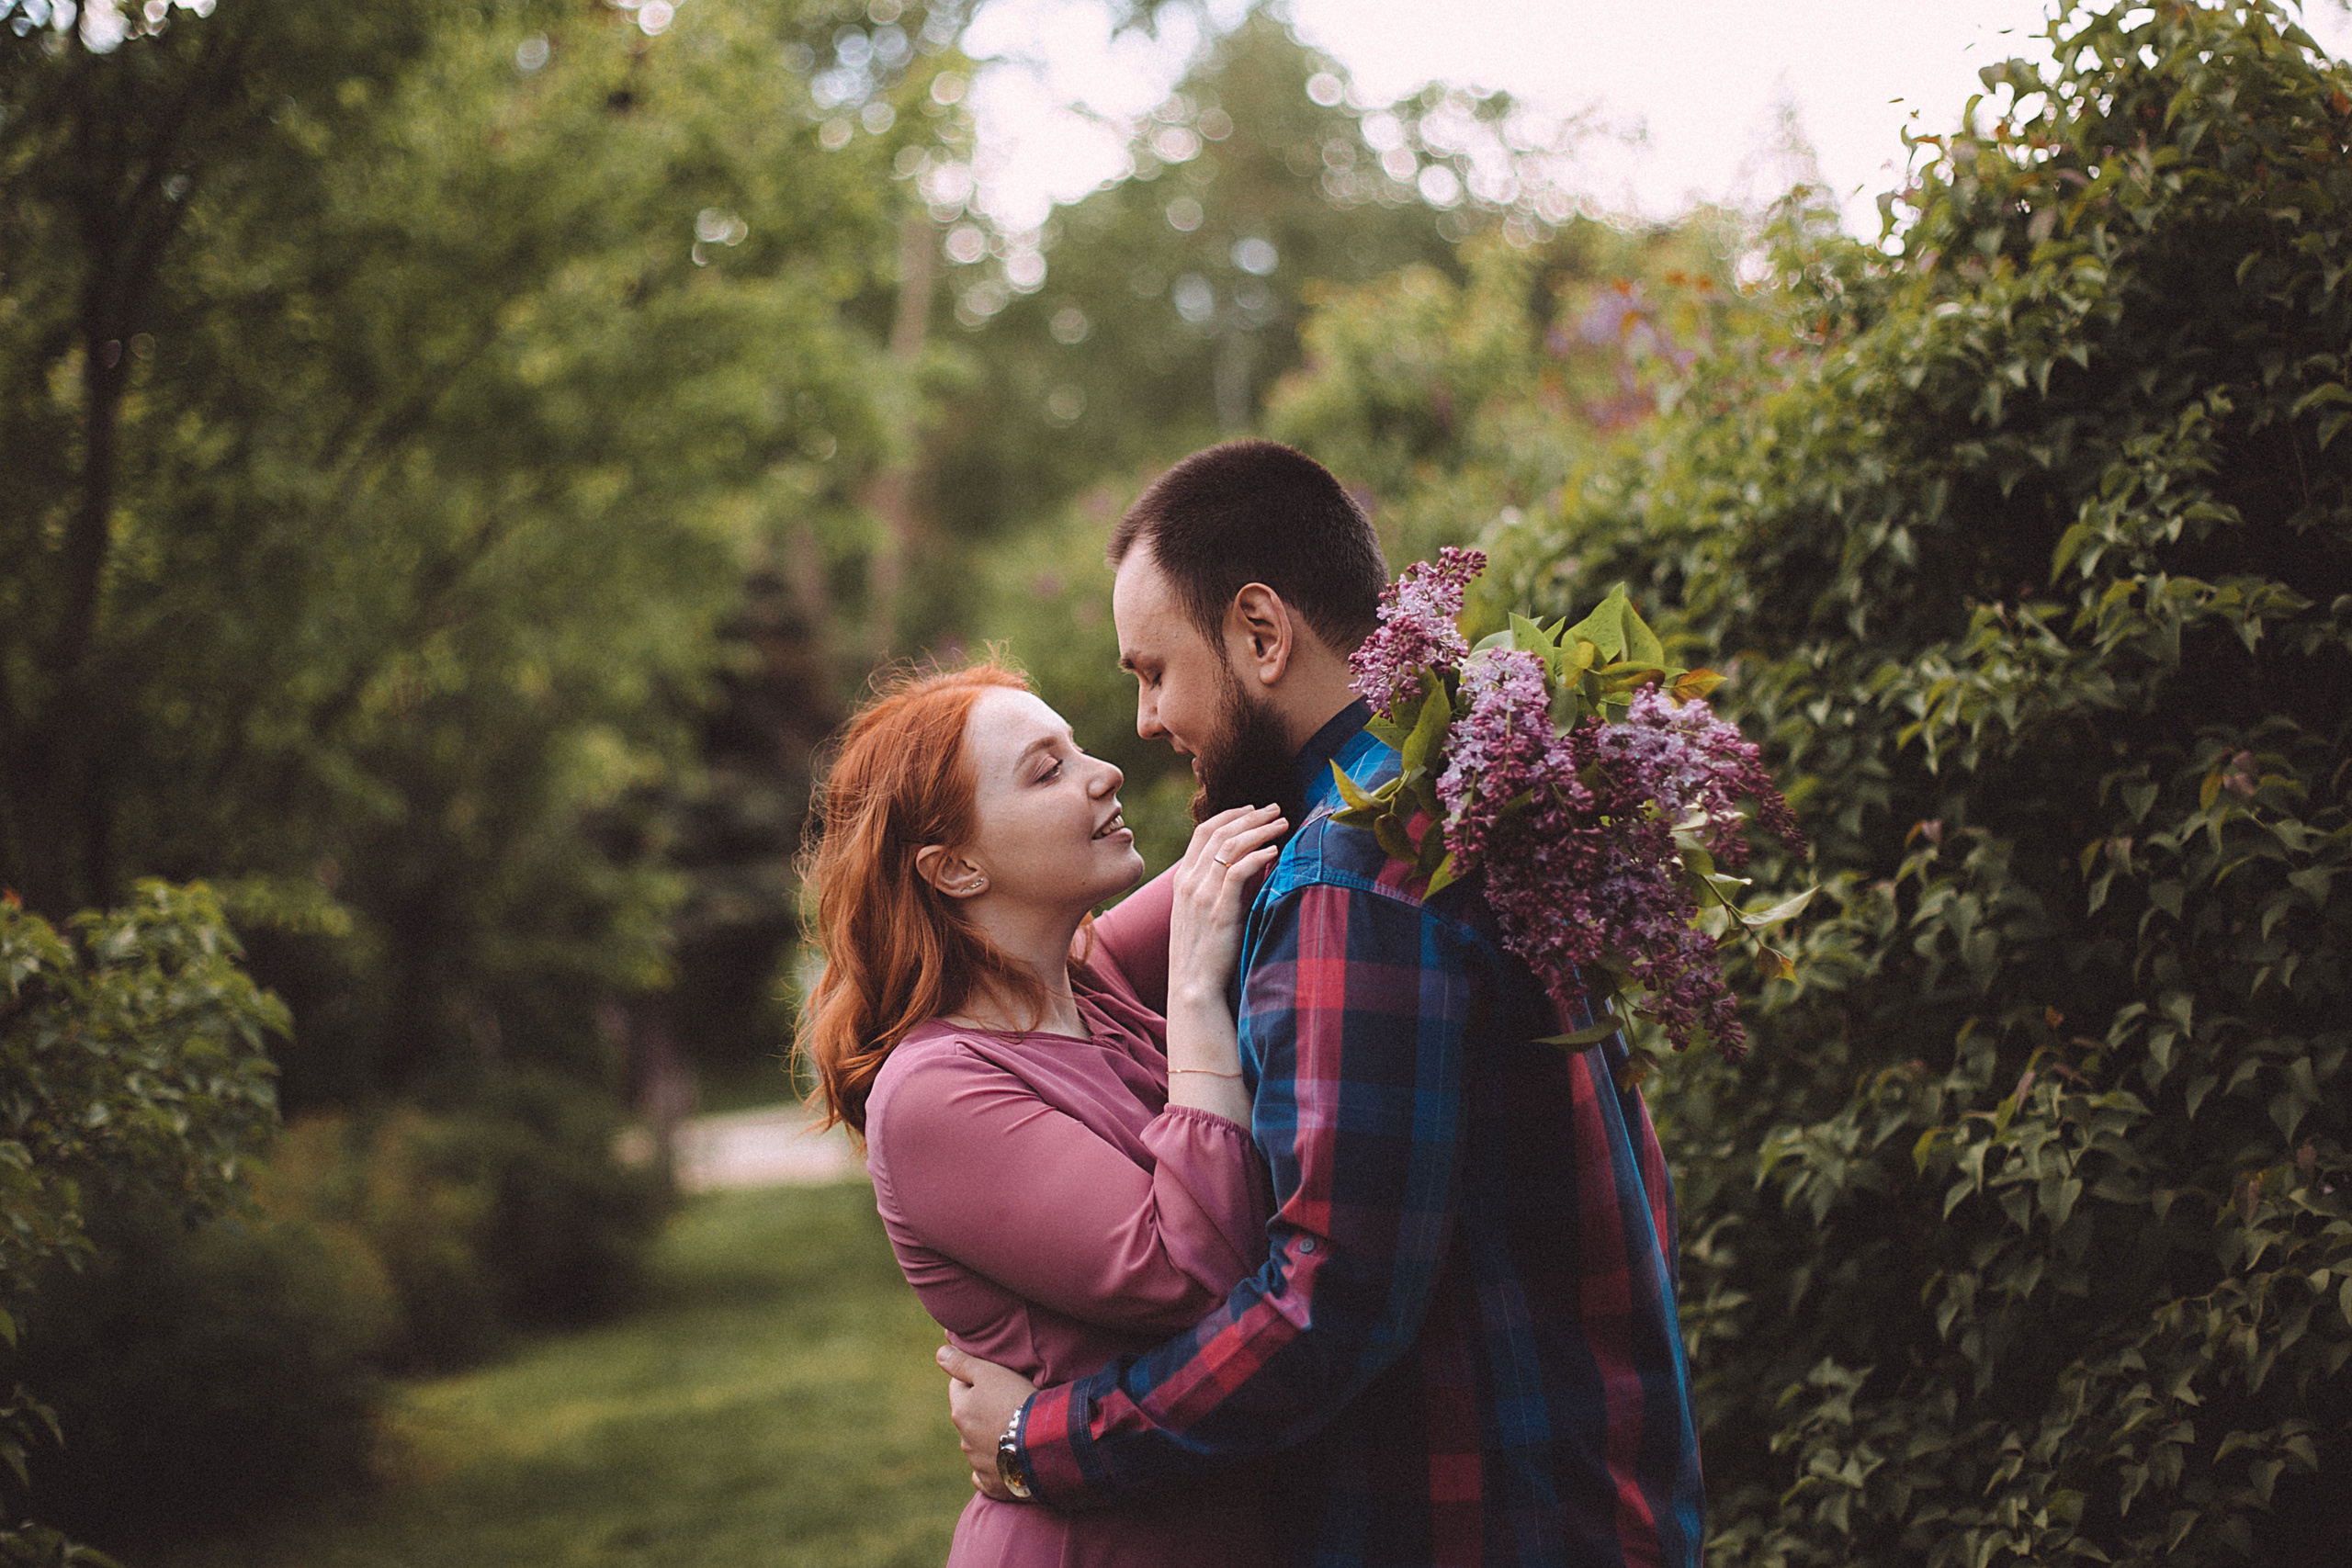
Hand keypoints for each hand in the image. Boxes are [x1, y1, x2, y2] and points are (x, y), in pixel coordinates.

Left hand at [937, 1343, 1037, 1499]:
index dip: (976, 1380)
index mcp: (960, 1411)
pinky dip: (995, 1469)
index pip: (959, 1387)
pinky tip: (1007, 1462)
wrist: (1040, 1442)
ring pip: (979, 1445)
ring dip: (991, 1437)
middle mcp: (964, 1439)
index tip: (996, 1380)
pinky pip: (987, 1476)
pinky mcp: (994, 1485)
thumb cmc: (1016, 1400)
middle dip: (982, 1410)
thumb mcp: (989, 1372)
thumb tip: (940, 1353)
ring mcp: (978, 1464)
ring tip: (1017, 1430)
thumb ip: (961, 1362)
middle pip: (970, 1418)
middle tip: (1009, 1403)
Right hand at [1167, 804, 1286, 1012]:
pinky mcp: (1219, 911)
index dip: (1228, 815)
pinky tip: (1275, 851)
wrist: (1193, 987)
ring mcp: (1202, 896)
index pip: (1202, 832)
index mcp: (1183, 880)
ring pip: (1231, 846)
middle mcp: (1190, 882)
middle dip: (1250, 816)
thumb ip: (1219, 887)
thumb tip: (1252, 862)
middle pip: (1219, 832)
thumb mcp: (1204, 913)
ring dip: (1259, 830)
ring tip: (1283, 824)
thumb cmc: (1204, 953)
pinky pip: (1238, 872)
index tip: (1252, 809)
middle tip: (1275, 809)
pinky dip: (1257, 856)